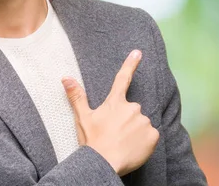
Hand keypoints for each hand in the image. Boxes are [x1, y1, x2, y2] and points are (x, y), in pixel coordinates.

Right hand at [62, 49, 158, 175]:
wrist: (104, 165)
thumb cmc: (93, 143)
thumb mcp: (82, 119)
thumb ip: (77, 96)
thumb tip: (66, 77)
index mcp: (115, 102)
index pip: (122, 79)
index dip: (131, 64)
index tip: (138, 52)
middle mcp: (132, 108)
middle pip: (132, 110)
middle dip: (126, 119)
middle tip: (115, 134)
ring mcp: (143, 121)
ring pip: (141, 123)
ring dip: (135, 131)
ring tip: (123, 143)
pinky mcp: (152, 135)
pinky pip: (150, 136)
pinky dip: (144, 142)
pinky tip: (133, 149)